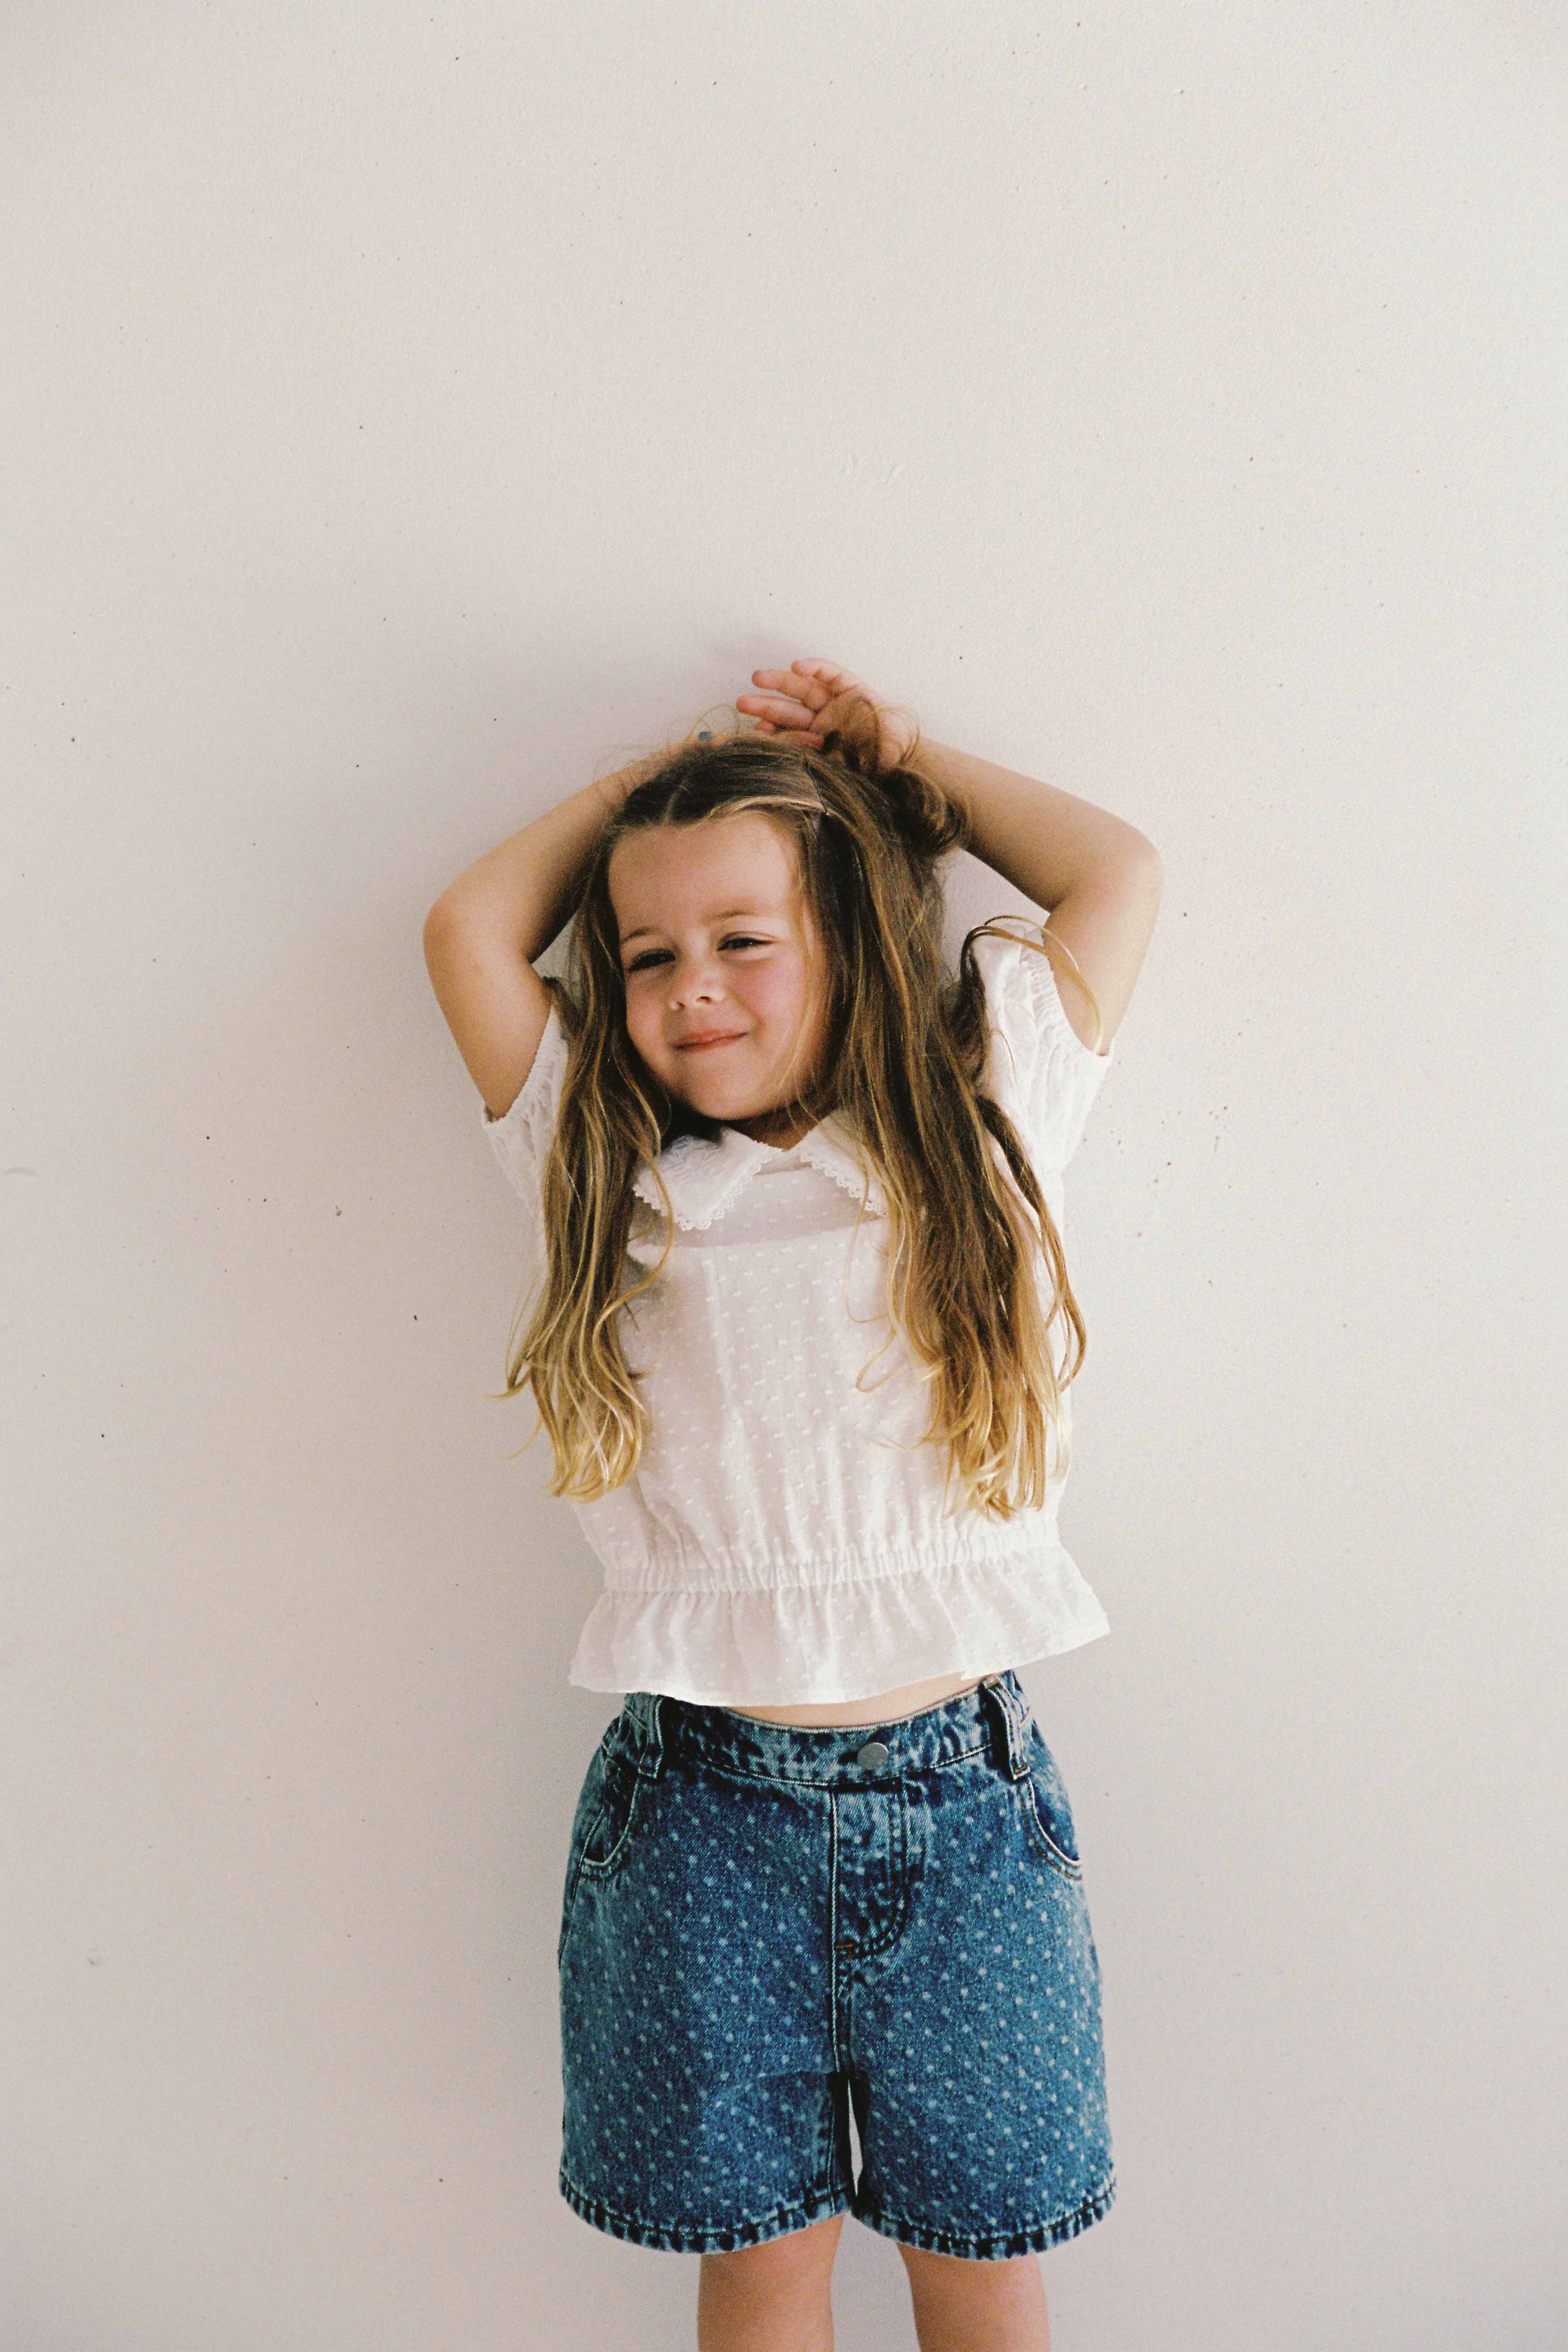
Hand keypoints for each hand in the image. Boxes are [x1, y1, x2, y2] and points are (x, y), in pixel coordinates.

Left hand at [735, 659, 916, 773]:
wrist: (906, 763)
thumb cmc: (872, 772)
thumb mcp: (832, 769)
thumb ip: (806, 760)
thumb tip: (772, 756)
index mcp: (816, 743)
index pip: (786, 734)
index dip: (770, 731)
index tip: (755, 732)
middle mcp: (823, 722)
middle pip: (788, 710)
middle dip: (765, 706)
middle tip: (742, 703)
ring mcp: (837, 703)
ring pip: (803, 688)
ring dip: (781, 682)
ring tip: (757, 678)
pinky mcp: (853, 688)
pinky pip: (831, 674)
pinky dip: (816, 668)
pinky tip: (796, 666)